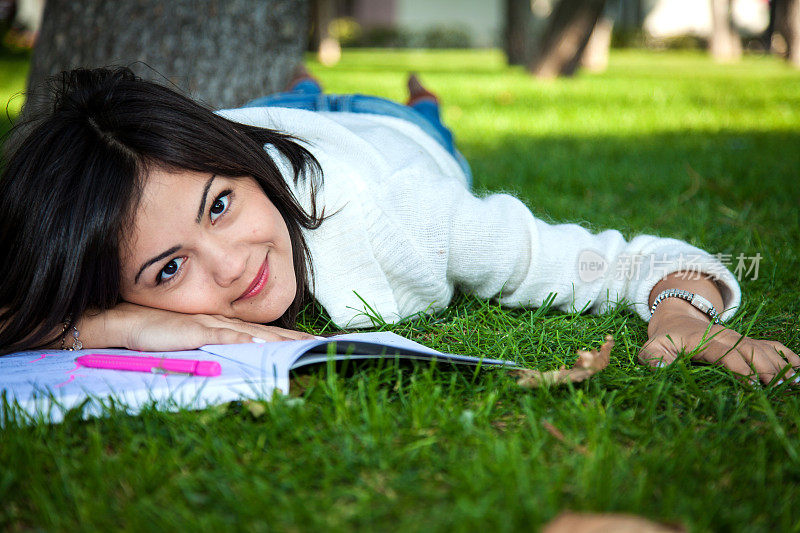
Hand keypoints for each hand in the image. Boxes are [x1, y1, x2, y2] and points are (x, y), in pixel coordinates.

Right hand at [80, 302, 315, 351]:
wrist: (126, 320)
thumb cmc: (161, 329)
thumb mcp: (197, 338)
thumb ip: (221, 345)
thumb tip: (249, 356)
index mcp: (230, 326)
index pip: (270, 334)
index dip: (296, 339)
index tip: (320, 345)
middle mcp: (227, 324)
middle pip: (271, 335)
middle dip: (299, 342)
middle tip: (328, 347)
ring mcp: (212, 325)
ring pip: (253, 336)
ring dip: (279, 343)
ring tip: (305, 348)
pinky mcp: (193, 330)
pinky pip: (220, 337)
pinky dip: (239, 342)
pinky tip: (257, 347)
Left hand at [639, 310, 799, 385]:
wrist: (678, 319)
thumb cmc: (666, 338)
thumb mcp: (652, 347)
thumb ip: (652, 357)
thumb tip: (658, 369)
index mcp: (705, 341)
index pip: (725, 354)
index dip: (740, 368)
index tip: (753, 385)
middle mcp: (727, 337)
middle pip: (750, 352)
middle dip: (766, 370)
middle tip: (779, 389)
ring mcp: (740, 338)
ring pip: (763, 350)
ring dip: (779, 366)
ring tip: (793, 385)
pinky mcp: (747, 341)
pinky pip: (770, 345)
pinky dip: (786, 355)